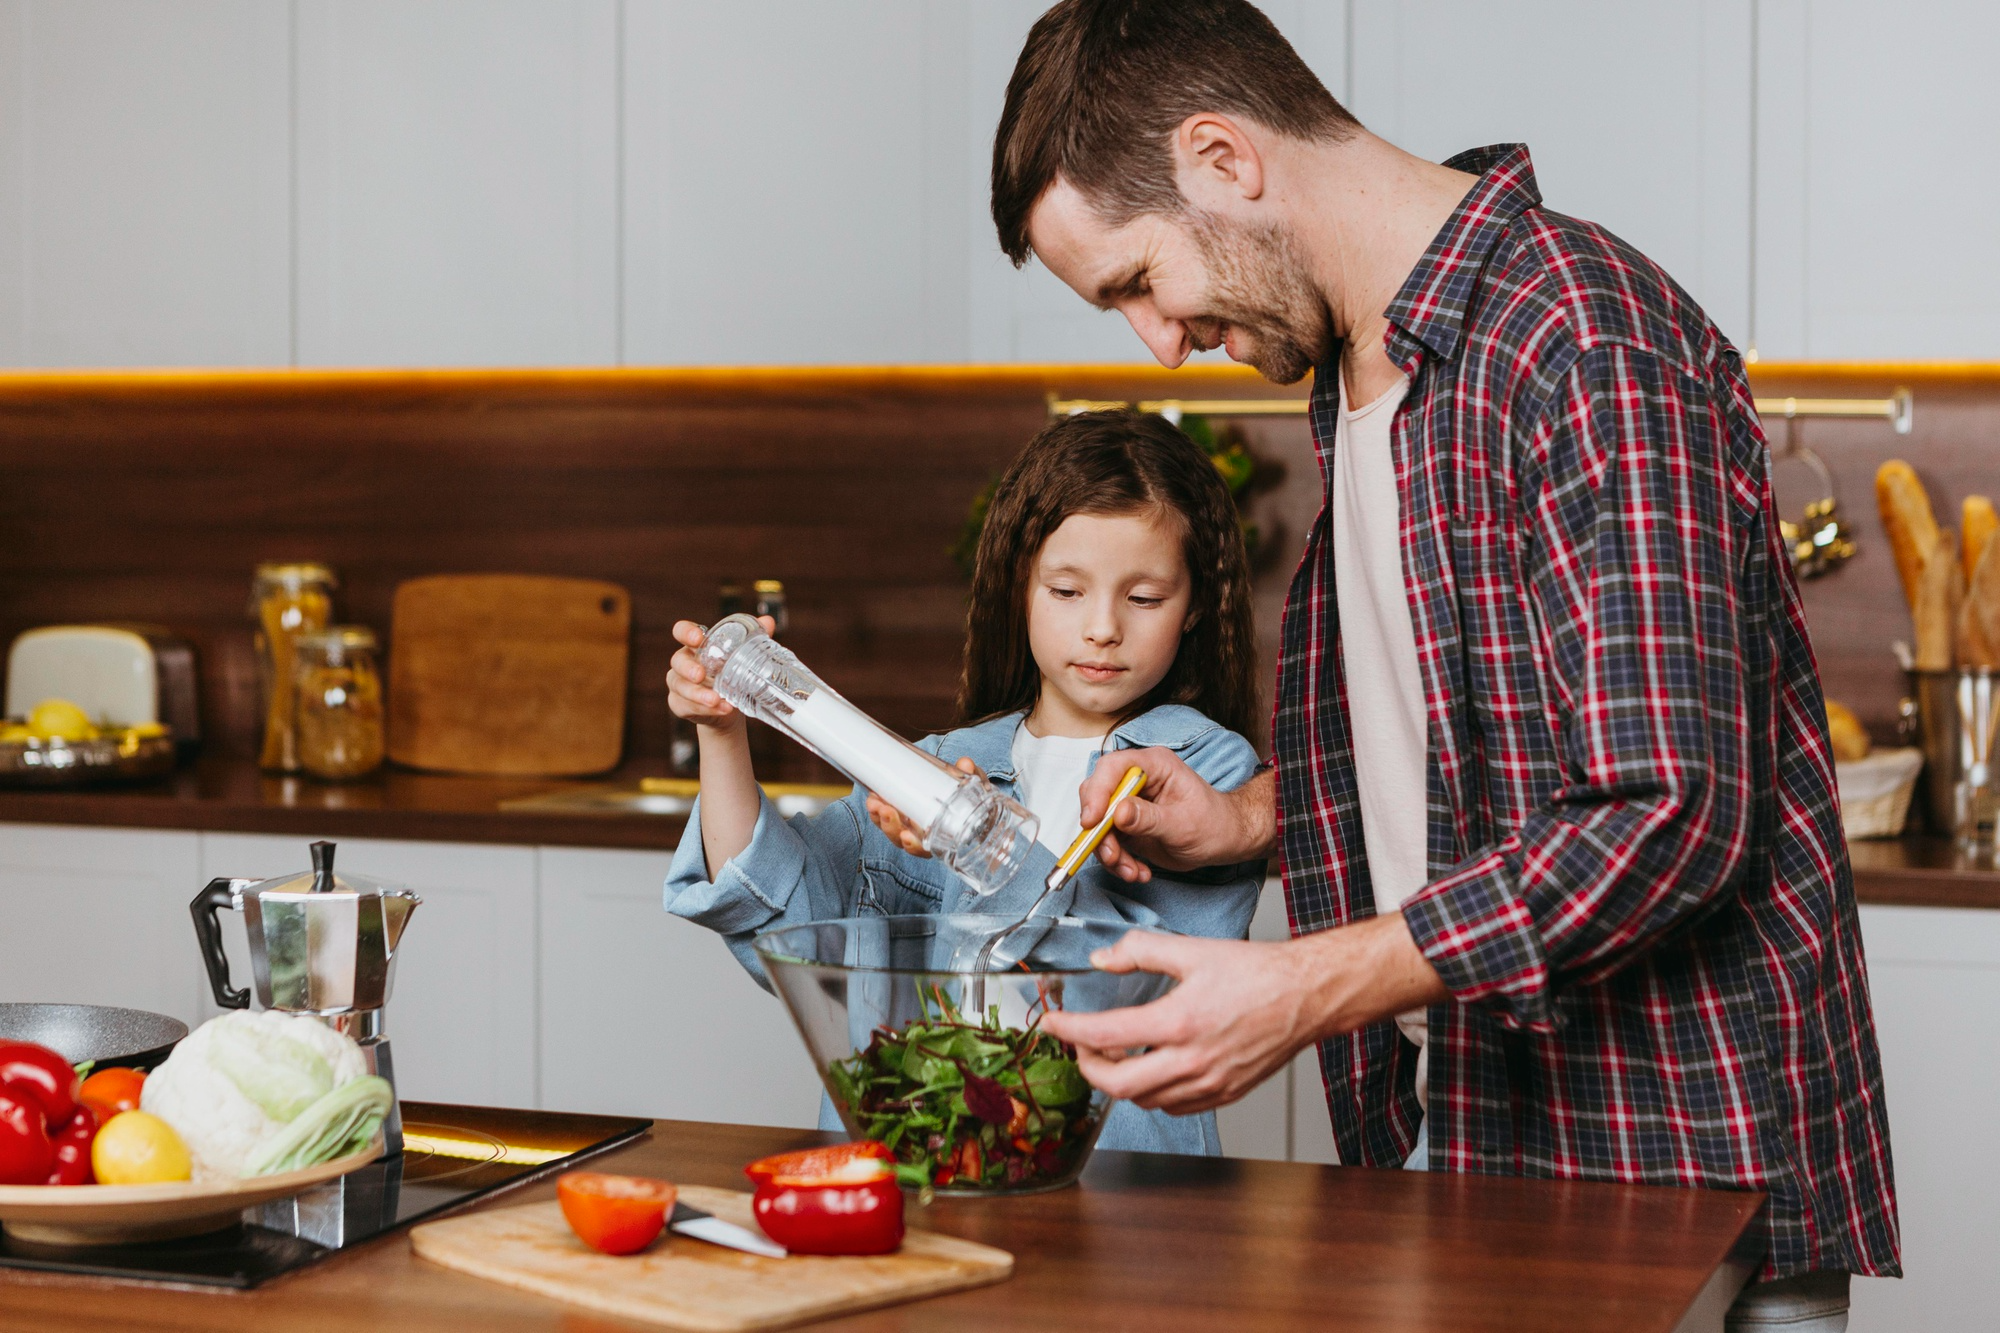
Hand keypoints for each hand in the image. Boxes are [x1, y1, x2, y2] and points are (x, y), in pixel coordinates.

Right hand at [666, 616, 774, 728]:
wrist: (727, 708)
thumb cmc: (730, 675)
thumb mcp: (742, 657)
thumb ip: (753, 638)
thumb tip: (768, 622)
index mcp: (696, 646)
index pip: (682, 631)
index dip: (685, 632)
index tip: (697, 638)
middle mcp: (683, 662)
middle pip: (677, 661)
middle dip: (688, 668)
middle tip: (701, 675)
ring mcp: (679, 684)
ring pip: (681, 687)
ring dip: (698, 695)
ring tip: (716, 700)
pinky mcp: (679, 704)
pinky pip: (687, 706)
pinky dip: (705, 710)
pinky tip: (721, 709)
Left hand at [866, 757, 982, 855]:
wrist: (970, 797)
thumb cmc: (973, 799)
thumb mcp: (977, 787)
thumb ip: (972, 776)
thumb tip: (965, 763)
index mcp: (943, 838)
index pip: (925, 848)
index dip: (913, 845)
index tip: (907, 836)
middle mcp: (924, 836)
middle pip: (902, 840)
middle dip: (891, 827)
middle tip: (885, 810)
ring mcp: (910, 826)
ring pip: (891, 830)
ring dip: (880, 818)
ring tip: (874, 802)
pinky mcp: (900, 814)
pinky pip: (884, 818)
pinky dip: (876, 810)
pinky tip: (872, 798)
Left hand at [1038, 915, 1447, 1114]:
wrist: (1305, 996)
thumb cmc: (1256, 973)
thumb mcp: (1192, 949)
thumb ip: (1140, 951)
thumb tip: (1101, 959)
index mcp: (1179, 1022)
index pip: (1104, 1034)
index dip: (1069, 1031)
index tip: (1052, 1023)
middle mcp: (1192, 1060)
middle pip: (1118, 1084)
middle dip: (1087, 1066)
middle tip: (1080, 1046)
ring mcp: (1209, 1083)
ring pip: (1144, 1100)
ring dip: (1120, 1081)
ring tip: (1114, 1053)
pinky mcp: (1223, 1093)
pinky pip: (1173, 1106)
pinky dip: (1151, 1093)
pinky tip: (1151, 1067)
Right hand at [1076, 750, 1274, 882]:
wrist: (1225, 841)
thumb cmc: (1214, 823)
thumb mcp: (1183, 824)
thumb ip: (1149, 818)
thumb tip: (1118, 812)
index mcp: (1154, 766)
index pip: (1112, 767)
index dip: (1097, 792)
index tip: (1092, 821)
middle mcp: (1137, 782)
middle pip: (1097, 796)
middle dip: (1099, 830)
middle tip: (1111, 854)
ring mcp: (1129, 804)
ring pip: (1099, 825)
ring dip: (1110, 853)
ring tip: (1131, 870)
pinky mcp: (1127, 826)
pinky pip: (1108, 843)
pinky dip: (1118, 862)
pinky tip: (1138, 871)